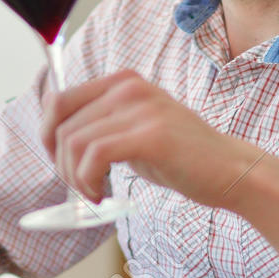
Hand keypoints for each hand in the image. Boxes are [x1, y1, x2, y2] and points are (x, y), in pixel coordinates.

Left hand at [41, 69, 260, 210]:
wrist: (229, 170)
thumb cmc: (181, 156)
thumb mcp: (135, 128)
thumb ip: (102, 123)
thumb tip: (53, 131)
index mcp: (122, 82)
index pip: (58, 101)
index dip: (48, 136)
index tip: (61, 162)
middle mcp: (127, 88)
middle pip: (62, 125)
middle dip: (61, 163)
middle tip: (80, 187)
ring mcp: (140, 109)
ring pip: (74, 142)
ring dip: (74, 177)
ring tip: (93, 193)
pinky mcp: (149, 135)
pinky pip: (94, 156)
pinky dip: (88, 181)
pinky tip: (102, 195)